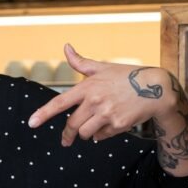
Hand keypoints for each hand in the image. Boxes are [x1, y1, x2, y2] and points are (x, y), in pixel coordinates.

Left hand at [27, 44, 174, 145]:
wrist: (156, 88)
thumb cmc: (126, 76)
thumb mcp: (103, 67)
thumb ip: (81, 62)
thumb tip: (66, 47)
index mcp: (87, 87)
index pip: (60, 102)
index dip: (44, 114)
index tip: (31, 123)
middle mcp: (95, 101)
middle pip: (72, 125)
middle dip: (67, 134)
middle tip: (66, 140)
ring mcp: (106, 114)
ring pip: (85, 133)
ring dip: (86, 133)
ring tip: (94, 125)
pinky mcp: (117, 125)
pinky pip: (101, 137)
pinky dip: (101, 134)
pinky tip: (109, 125)